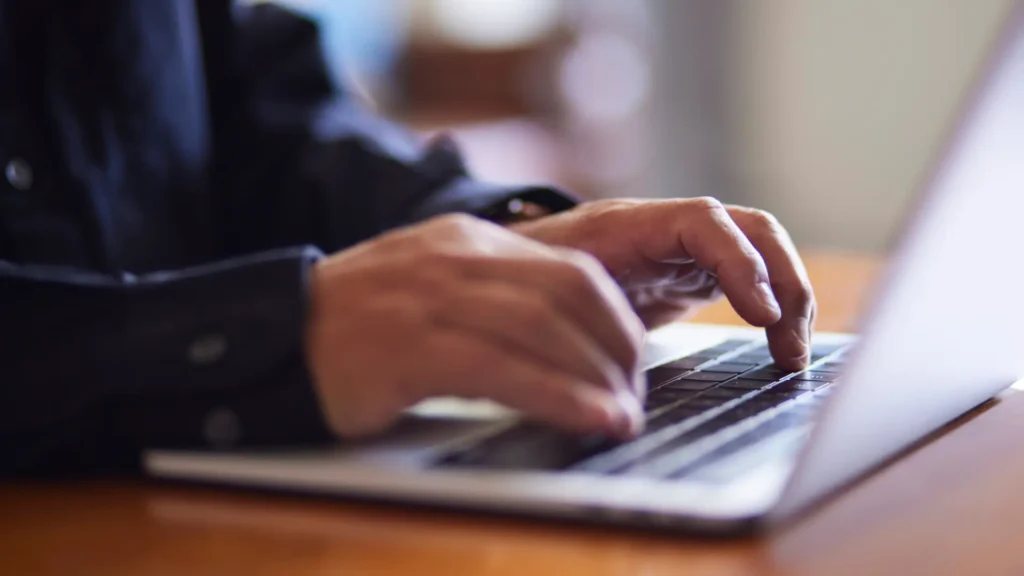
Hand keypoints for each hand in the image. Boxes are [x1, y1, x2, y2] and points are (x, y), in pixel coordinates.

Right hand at [305, 214, 646, 439]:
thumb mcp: (435, 286)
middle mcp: (455, 258)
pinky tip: (586, 420)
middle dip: (617, 349)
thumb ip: (497, 295)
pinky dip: (556, 397)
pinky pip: (501, 369)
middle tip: (634, 393)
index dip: (616, 317)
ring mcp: (430, 298)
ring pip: (542, 328)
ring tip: (621, 416)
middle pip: (569, 292)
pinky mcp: (408, 346)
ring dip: (596, 378)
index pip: (571, 267)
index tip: (633, 359)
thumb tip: (571, 337)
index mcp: (468, 241)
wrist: (276, 334)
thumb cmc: (362, 324)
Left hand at [511, 198, 815, 369]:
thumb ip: (580, 308)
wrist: (519, 266)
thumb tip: (613, 357)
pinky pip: (751, 280)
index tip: (761, 314)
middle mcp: (671, 228)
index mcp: (631, 224)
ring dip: (790, 299)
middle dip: (785, 283)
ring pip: (761, 254)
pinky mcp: (695, 275)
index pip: (705, 222)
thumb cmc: (528, 276)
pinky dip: (774, 311)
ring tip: (792, 356)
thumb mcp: (547, 288)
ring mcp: (688, 249)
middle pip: (753, 230)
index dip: (739, 263)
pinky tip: (779, 350)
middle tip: (789, 346)